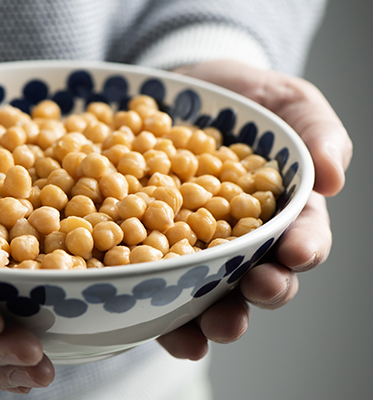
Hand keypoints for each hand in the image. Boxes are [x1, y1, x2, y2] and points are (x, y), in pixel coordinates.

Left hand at [158, 60, 352, 359]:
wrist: (178, 97)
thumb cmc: (241, 102)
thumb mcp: (286, 102)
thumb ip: (315, 130)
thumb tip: (333, 177)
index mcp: (280, 211)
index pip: (302, 237)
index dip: (303, 249)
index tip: (295, 253)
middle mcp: (241, 240)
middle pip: (260, 277)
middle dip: (262, 292)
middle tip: (256, 291)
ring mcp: (196, 249)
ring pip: (211, 295)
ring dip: (212, 317)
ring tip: (206, 329)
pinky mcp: (152, 250)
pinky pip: (158, 286)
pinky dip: (157, 309)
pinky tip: (151, 317)